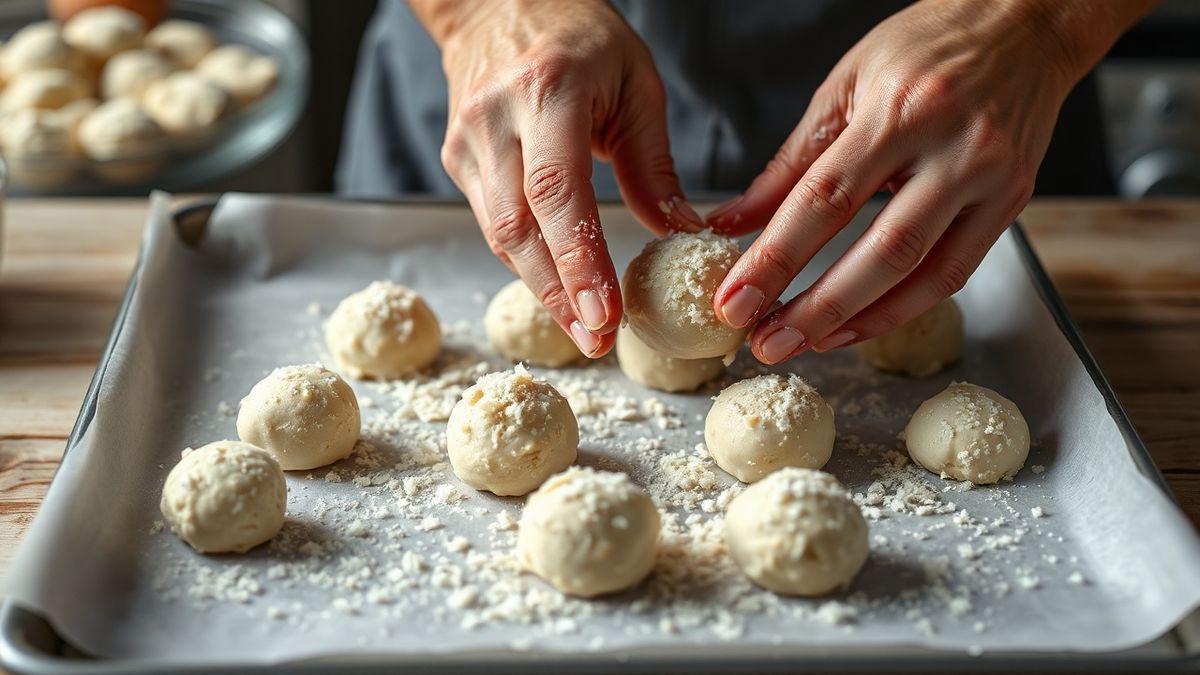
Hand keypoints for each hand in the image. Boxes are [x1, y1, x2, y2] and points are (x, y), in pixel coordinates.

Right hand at [414, 0, 701, 357]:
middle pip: (516, 227)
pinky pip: (493, 223)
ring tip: (586, 330)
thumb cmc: (578, 37)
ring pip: (499, 235)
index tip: (604, 313)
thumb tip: (679, 232)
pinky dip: (528, 261)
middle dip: (558, 294)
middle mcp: (495, 120)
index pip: (556, 192)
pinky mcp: (457, 160)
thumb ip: (652, 162)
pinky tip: (559, 289)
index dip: (577, 259)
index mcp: (546, 91)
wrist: (497, 3)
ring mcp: (467, 142)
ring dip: (541, 289)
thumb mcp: (635, 83)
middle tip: (599, 342)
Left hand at [706, 0, 1154, 363]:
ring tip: (803, 344)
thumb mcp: (844, 85)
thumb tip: (734, 223)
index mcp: (900, 110)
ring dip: (857, 320)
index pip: (824, 200)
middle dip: (814, 307)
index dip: (775, 258)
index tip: (735, 300)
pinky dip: (901, 308)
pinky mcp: (1013, 201)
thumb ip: (790, 163)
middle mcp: (954, 148)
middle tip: (764, 342)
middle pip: (880, 250)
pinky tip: (855, 326)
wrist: (1024, 21)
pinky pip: (954, 273)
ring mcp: (990, 179)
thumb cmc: (926, 45)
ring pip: (922, 273)